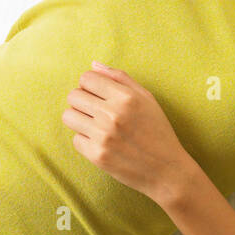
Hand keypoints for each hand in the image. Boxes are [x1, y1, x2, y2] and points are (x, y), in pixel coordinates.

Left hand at [63, 62, 194, 204]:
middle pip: (73, 96)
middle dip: (82, 100)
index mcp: (126, 97)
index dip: (90, 84)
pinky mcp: (96, 155)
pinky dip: (86, 140)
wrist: (166, 169)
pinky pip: (75, 139)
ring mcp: (103, 136)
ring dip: (80, 119)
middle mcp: (112, 114)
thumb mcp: (147, 98)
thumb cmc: (157, 130)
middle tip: (97, 110)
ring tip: (96, 125)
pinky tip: (102, 142)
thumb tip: (94, 64)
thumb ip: (120, 78)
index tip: (98, 93)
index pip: (87, 78)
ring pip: (69, 116)